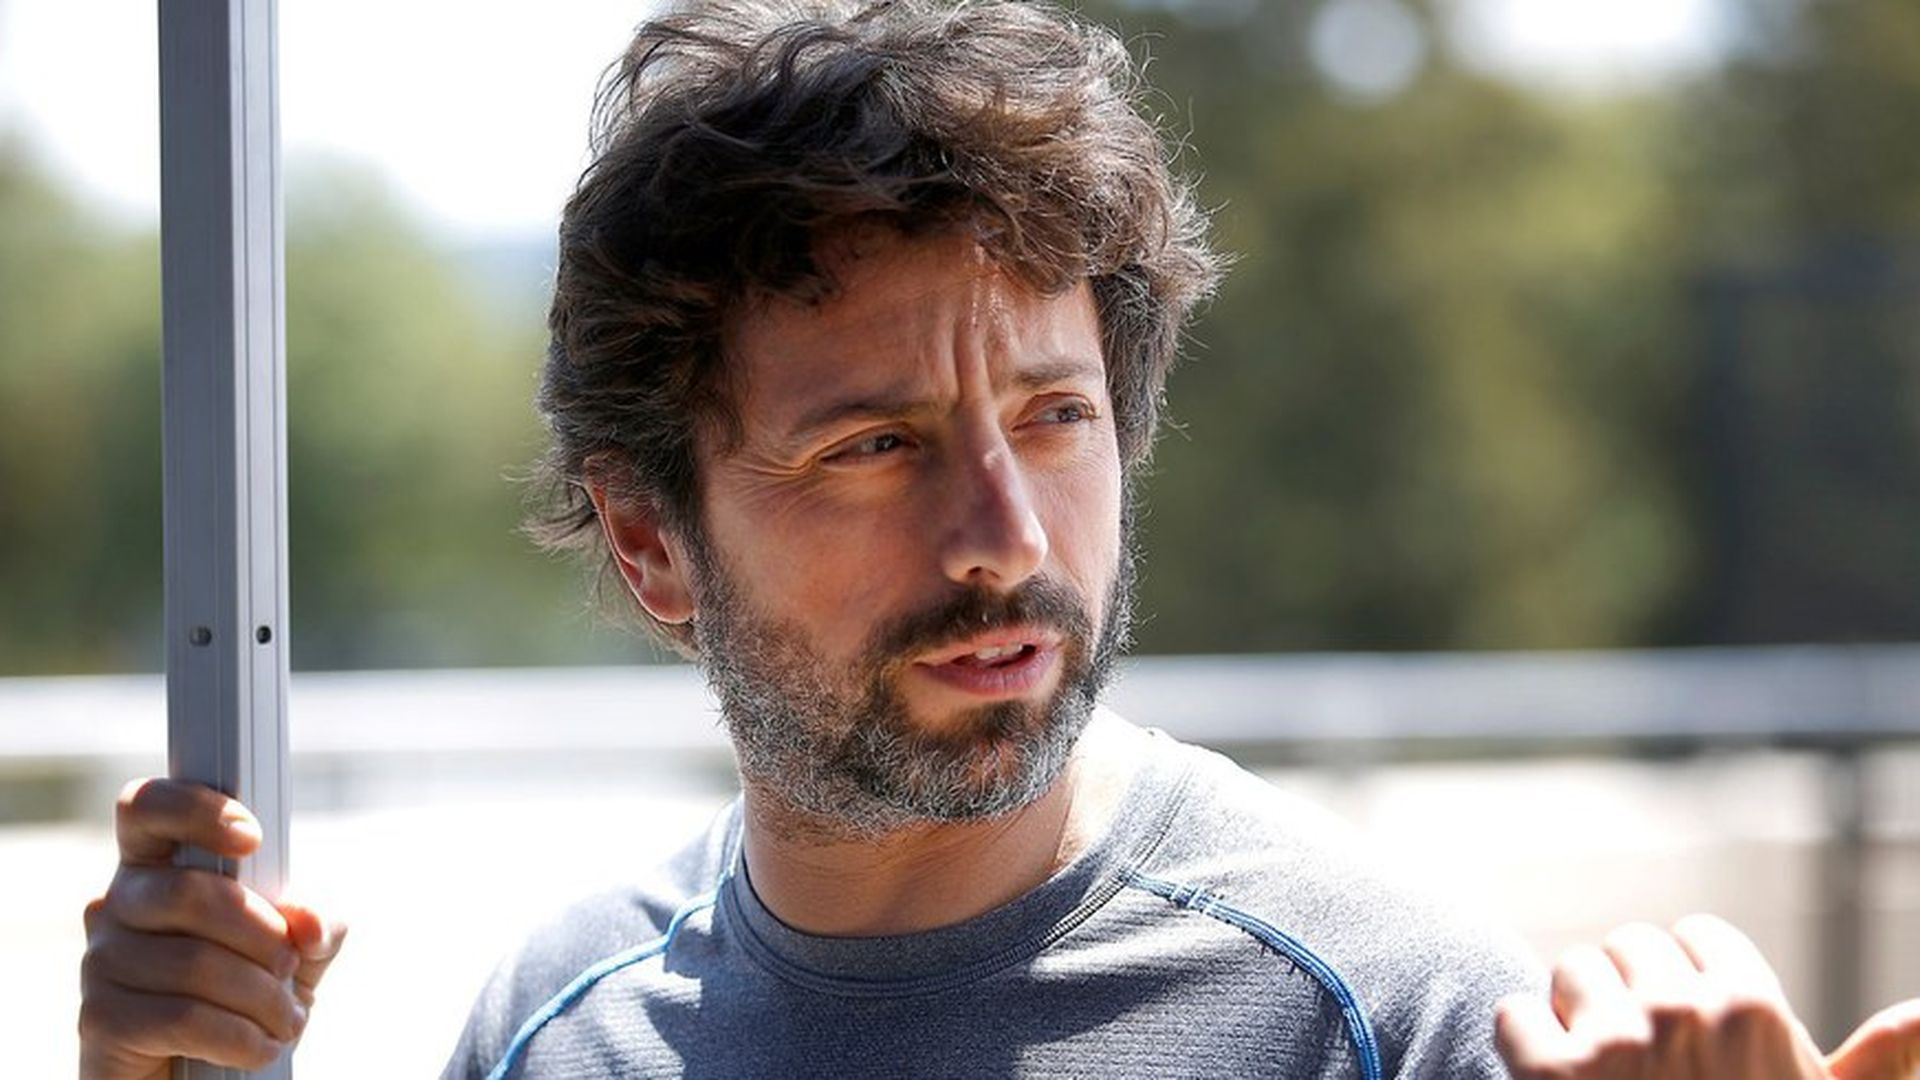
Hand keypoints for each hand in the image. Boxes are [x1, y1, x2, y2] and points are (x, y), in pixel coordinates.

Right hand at [78, 779, 347, 1079]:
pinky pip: (182, 1017)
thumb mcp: (296, 954)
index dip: (194, 809)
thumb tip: (311, 924)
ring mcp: (101, 961)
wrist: (204, 1076)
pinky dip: (239, 1036)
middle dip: (262, 934)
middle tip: (292, 967)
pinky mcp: (100, 1020)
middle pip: (188, 893)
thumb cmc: (245, 997)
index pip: (147, 808)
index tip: (251, 837)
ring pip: (194, 962)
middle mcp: (118, 905)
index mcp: (160, 868)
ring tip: (287, 1020)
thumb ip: (312, 926)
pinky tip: (260, 1048)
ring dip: (262, 998)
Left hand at [1495, 914, 1919, 1078]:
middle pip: (1628, 946)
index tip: (1694, 1028)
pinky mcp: (1549, 1073)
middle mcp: (1681, 1011)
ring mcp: (1612, 1041)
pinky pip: (1515, 1013)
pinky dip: (1524, 1044)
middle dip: (1630, 991)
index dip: (1689, 980)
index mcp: (1753, 1008)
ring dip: (1577, 1012)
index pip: (1695, 935)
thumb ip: (1874, 1066)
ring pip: (1570, 969)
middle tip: (1644, 1058)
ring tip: (1603, 1071)